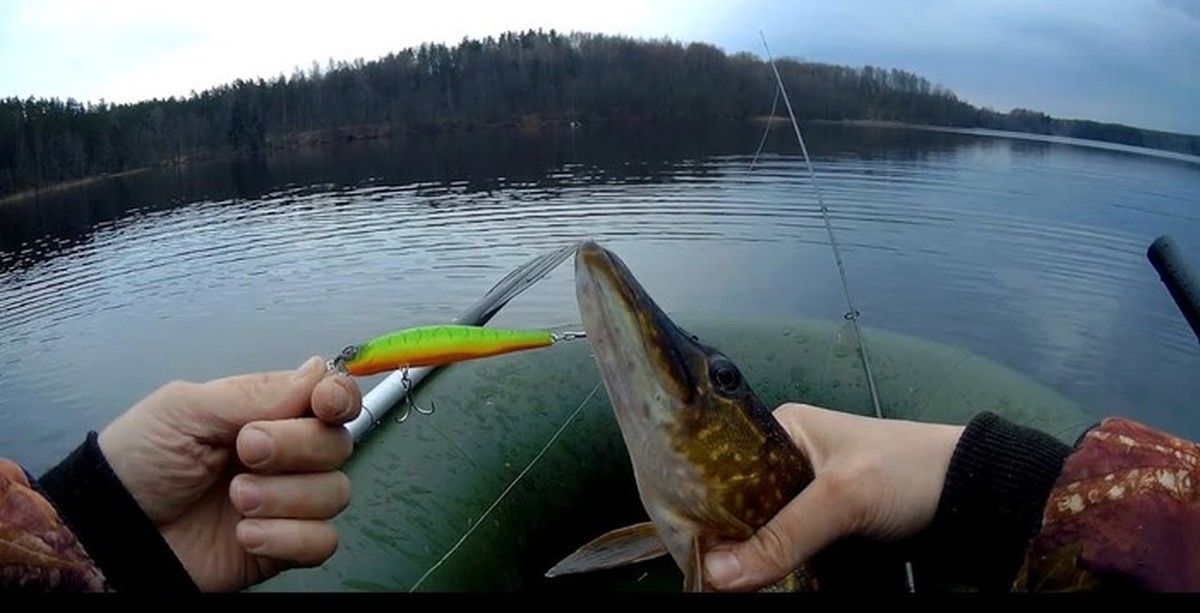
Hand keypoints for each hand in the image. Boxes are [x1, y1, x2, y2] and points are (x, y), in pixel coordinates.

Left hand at [97, 356, 361, 591]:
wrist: (112, 531)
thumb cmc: (138, 462)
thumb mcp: (183, 410)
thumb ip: (253, 392)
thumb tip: (317, 372)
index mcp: (268, 412)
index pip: (331, 396)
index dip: (339, 397)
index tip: (323, 405)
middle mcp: (286, 455)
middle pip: (337, 443)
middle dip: (296, 447)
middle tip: (245, 452)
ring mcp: (288, 501)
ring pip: (335, 492)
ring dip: (286, 497)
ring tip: (237, 501)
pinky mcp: (285, 546)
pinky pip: (322, 541)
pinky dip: (290, 538)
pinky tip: (245, 535)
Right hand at [703, 403, 964, 590]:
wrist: (974, 491)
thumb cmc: (906, 470)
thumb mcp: (841, 498)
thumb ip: (782, 536)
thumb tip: (717, 575)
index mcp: (782, 430)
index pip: (723, 467)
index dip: (702, 505)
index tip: (686, 542)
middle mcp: (788, 458)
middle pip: (740, 503)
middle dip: (726, 537)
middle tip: (706, 570)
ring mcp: (808, 493)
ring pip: (763, 528)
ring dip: (751, 554)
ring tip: (724, 579)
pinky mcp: (828, 523)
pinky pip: (789, 544)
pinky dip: (777, 563)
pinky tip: (758, 580)